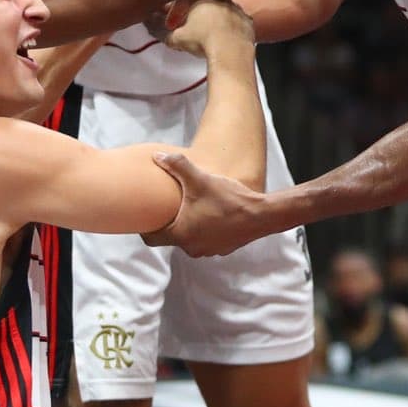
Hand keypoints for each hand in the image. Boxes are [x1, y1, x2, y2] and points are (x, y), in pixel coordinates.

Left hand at [142, 150, 275, 255]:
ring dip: (188, 227)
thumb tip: (157, 156)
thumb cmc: (229, 199)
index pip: (151, 238)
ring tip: (193, 209)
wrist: (261, 215)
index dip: (145, 228)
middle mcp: (192, 247)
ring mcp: (208, 250)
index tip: (145, 218)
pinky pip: (206, 240)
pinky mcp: (223, 248)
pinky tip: (212, 214)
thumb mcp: (200, 179)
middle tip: (169, 207)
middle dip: (169, 224)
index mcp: (181, 234)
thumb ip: (177, 166)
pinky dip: (205, 230)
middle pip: (171, 238)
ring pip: (189, 239)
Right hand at [151, 0, 254, 58]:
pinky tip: (224, 38)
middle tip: (190, 27)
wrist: (231, 52)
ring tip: (208, 34)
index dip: (178, 9)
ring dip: (215, 19)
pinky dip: (230, 27)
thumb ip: (161, 31)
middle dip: (197, 12)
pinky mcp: (248, 21)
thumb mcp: (177, 38)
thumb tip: (150, 26)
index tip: (174, 23)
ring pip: (222, 9)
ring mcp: (236, 8)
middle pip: (205, 0)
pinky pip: (236, 21)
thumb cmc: (203, 40)